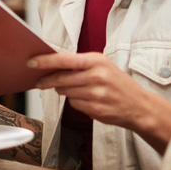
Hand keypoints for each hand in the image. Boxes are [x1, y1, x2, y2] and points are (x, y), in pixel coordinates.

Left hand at [30, 52, 147, 128]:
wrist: (139, 106)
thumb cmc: (118, 83)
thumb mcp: (103, 66)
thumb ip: (80, 64)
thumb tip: (52, 65)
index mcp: (97, 61)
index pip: (64, 59)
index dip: (45, 61)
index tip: (31, 62)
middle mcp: (97, 76)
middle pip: (61, 79)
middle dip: (47, 81)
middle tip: (40, 81)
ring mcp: (96, 94)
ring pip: (66, 92)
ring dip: (64, 91)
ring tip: (76, 89)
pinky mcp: (95, 110)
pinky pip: (74, 104)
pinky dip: (75, 102)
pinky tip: (87, 100)